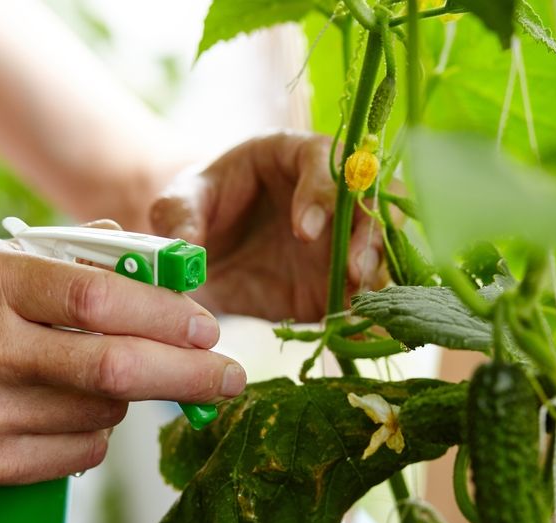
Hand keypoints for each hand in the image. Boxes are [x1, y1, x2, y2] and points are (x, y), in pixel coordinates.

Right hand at [0, 240, 244, 492]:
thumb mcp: (2, 260)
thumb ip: (85, 258)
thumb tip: (173, 268)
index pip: (99, 298)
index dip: (166, 315)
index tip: (210, 327)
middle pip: (115, 369)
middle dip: (190, 375)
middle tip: (232, 377)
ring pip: (104, 415)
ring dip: (129, 399)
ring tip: (106, 378)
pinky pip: (79, 454)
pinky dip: (96, 433)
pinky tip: (69, 410)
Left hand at [150, 131, 384, 322]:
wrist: (206, 248)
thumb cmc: (199, 207)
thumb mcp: (179, 203)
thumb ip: (180, 218)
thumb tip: (186, 248)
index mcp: (295, 156)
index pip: (324, 162)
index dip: (322, 193)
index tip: (304, 231)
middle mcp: (331, 195)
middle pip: (370, 202)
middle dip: (367, 236)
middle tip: (354, 270)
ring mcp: (339, 240)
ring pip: (376, 250)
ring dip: (374, 275)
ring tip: (358, 301)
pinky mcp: (337, 281)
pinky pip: (360, 295)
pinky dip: (363, 313)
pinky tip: (362, 333)